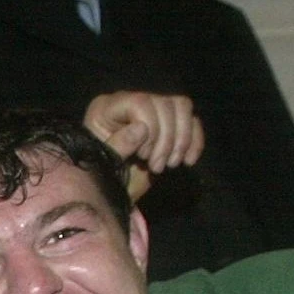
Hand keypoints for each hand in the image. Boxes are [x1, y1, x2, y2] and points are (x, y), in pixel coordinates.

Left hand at [83, 92, 203, 202]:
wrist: (109, 192)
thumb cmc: (99, 178)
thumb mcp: (102, 165)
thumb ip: (118, 145)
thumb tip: (141, 128)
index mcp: (107, 108)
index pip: (139, 102)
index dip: (150, 128)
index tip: (143, 156)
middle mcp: (130, 102)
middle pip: (164, 104)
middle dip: (166, 140)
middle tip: (156, 167)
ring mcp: (152, 110)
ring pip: (182, 107)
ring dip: (182, 140)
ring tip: (170, 164)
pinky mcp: (170, 123)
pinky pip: (192, 120)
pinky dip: (195, 141)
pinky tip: (188, 161)